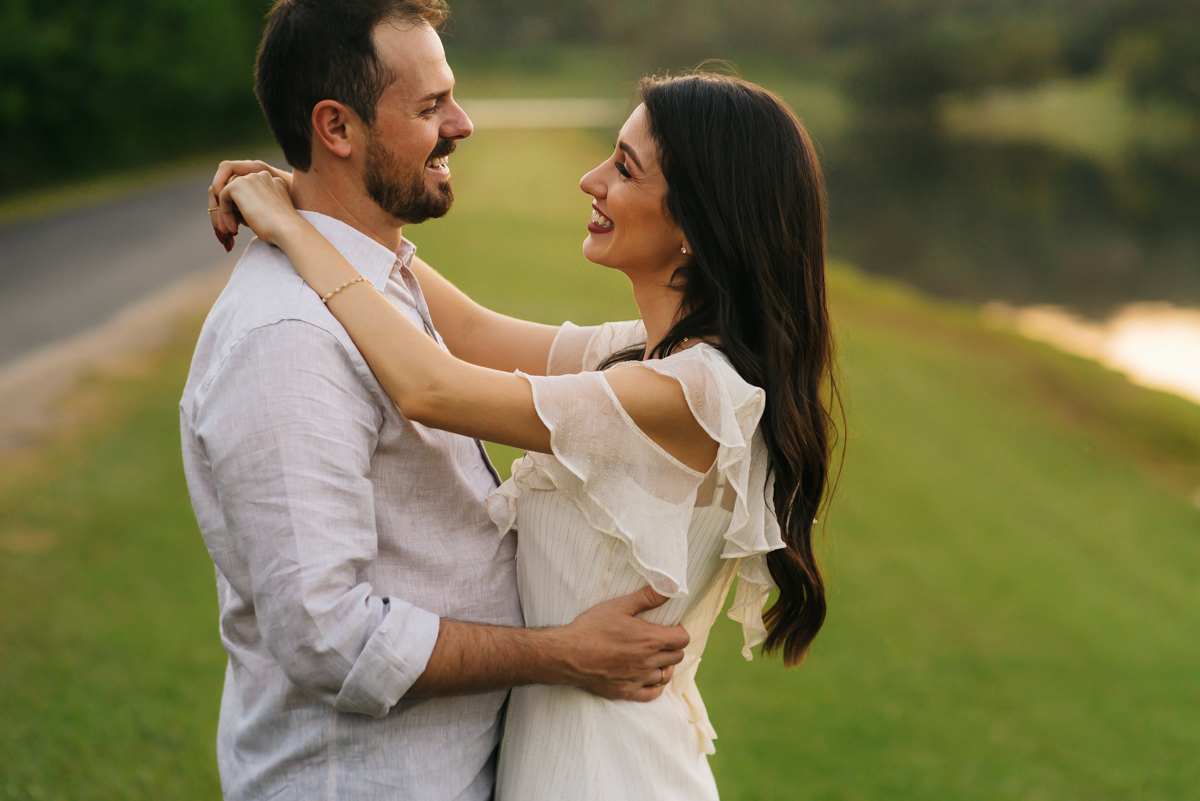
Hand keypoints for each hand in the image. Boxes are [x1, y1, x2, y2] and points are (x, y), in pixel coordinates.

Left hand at [208, 160, 293, 250]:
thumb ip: (256, 205)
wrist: (287, 229)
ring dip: (225, 214)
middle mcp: (261, 175)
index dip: (242, 208)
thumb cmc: (281, 228)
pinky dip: (224, 214)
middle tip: (229, 230)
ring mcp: (249, 178)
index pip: (250, 191)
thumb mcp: (270, 212)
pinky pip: (222, 199)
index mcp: (273, 181)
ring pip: (228, 195)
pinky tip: (233, 228)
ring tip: (228, 231)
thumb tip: (237, 213)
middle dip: (230, 210)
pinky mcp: (237, 185)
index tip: (242, 225)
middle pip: (238, 191)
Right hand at [557, 586, 689, 701]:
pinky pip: (652, 694)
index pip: (683, 639)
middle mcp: (648, 662)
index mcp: (650, 640)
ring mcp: (638, 679)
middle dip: (673, 647)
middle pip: (677, 657)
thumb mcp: (619, 606)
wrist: (568, 654)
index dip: (679, 631)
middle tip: (659, 640)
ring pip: (666, 675)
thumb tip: (670, 587)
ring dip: (664, 665)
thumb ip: (647, 597)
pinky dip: (656, 686)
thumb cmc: (592, 627)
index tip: (668, 627)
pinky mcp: (626, 692)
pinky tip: (649, 678)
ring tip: (653, 656)